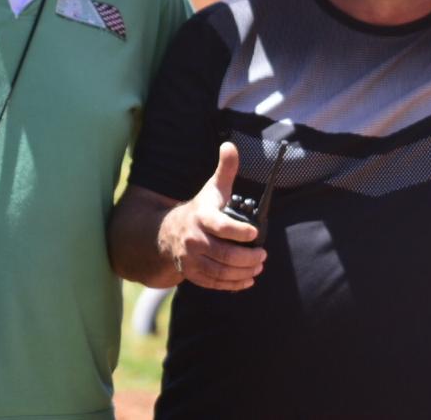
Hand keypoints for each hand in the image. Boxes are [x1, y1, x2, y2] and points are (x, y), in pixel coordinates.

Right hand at [157, 143, 265, 290]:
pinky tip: (247, 280)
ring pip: (220, 271)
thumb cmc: (200, 209)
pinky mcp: (191, 274)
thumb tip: (230, 145)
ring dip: (243, 272)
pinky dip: (232, 284)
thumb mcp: (212, 188)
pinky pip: (213, 283)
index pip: (220, 226)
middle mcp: (193, 239)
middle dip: (247, 257)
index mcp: (201, 216)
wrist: (168, 233)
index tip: (255, 234)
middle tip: (263, 255)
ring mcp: (191, 259)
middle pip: (224, 254)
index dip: (238, 232)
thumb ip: (225, 169)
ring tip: (258, 266)